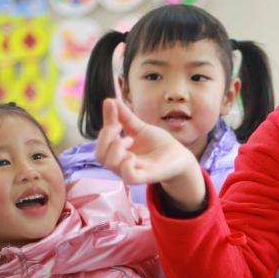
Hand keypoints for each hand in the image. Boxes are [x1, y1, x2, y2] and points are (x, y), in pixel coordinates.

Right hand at [95, 96, 205, 210]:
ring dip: (117, 148)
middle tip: (120, 127)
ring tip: (131, 140)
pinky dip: (127, 164)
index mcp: (118, 153)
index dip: (104, 128)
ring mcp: (132, 171)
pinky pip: (128, 176)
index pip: (101, 144)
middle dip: (106, 137)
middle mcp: (121, 164)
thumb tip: (109, 100)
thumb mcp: (139, 127)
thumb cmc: (157, 143)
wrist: (178, 155)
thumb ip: (123, 117)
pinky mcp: (145, 177)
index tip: (114, 115)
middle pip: (100, 155)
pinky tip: (133, 156)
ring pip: (111, 164)